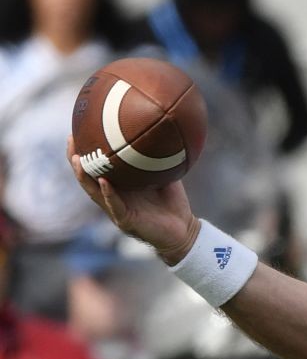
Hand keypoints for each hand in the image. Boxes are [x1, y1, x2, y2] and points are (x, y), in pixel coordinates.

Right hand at [67, 137, 199, 260]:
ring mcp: (116, 208)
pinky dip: (108, 194)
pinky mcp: (126, 221)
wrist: (184, 230)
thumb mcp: (163, 175)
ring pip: (93, 191)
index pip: (94, 164)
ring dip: (84, 176)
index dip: (83, 148)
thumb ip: (157, 157)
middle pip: (86, 176)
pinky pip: (114, 206)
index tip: (77, 128)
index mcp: (118, 184)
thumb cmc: (172, 202)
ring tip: (78, 160)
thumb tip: (161, 129)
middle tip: (70, 140)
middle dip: (75, 158)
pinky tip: (104, 182)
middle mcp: (112, 195)